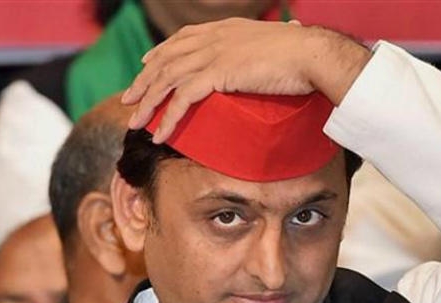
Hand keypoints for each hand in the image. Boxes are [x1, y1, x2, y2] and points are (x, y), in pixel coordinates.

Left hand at [122, 18, 369, 142]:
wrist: (311, 54)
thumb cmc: (304, 52)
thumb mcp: (283, 40)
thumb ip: (277, 42)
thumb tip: (289, 39)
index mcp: (225, 30)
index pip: (182, 38)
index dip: (161, 52)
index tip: (147, 63)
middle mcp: (213, 38)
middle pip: (166, 59)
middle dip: (144, 81)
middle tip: (129, 99)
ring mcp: (213, 55)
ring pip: (167, 79)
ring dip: (147, 103)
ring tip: (135, 123)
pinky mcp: (217, 74)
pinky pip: (181, 99)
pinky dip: (167, 118)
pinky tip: (158, 135)